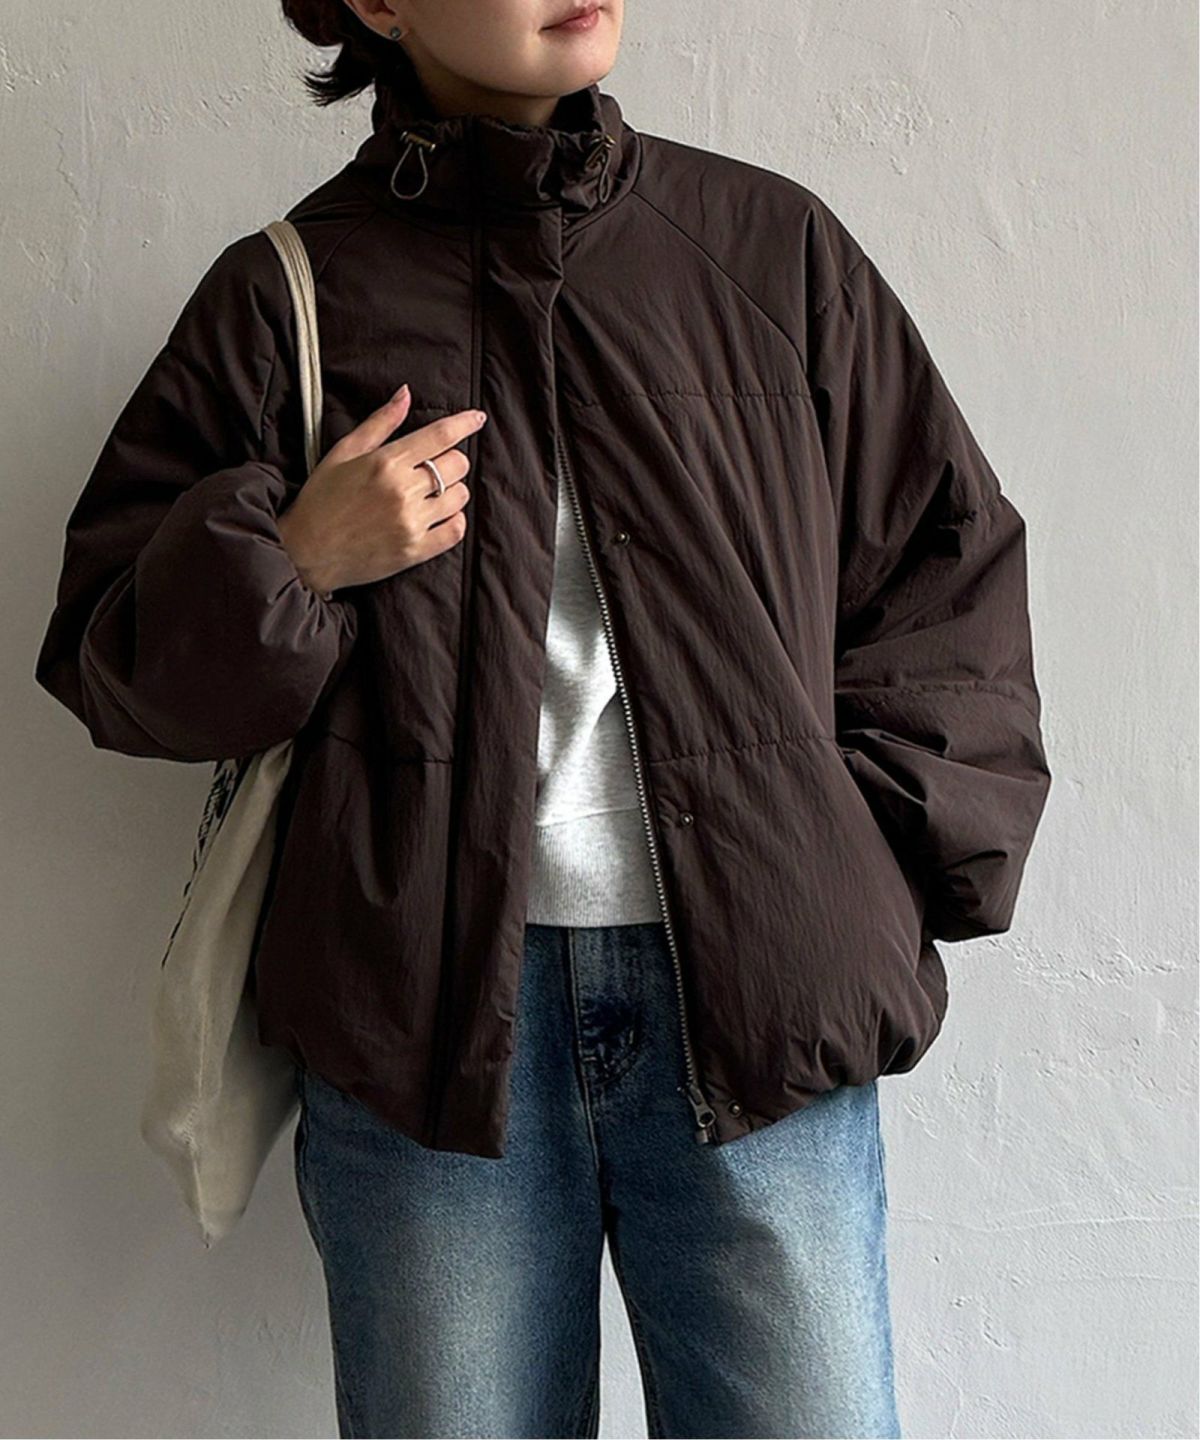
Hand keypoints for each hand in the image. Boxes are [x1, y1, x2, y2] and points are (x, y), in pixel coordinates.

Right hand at [277, 384, 485, 596]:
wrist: (306, 552)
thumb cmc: (321, 499)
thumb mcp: (343, 452)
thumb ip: (380, 423)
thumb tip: (406, 394)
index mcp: (386, 462)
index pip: (440, 435)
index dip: (465, 423)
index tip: (477, 419)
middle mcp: (402, 491)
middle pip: (457, 464)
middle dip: (451, 460)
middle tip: (432, 466)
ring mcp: (411, 523)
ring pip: (460, 496)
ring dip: (452, 490)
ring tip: (430, 493)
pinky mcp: (415, 551)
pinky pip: (456, 530)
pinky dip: (454, 520)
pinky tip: (438, 516)